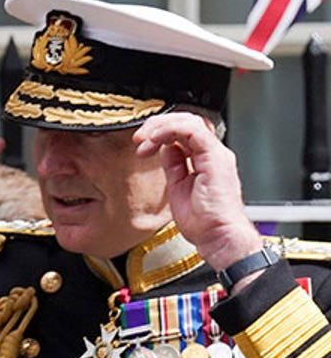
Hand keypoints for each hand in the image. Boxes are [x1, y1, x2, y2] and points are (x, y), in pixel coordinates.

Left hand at [134, 112, 262, 270]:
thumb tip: (165, 149)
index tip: (141, 145)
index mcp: (205, 160)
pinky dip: (170, 130)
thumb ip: (174, 165)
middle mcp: (212, 154)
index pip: (185, 131)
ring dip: (161, 126)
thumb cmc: (203, 221)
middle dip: (157, 125)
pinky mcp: (215, 158)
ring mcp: (215, 155)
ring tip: (143, 140)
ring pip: (190, 121)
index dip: (160, 132)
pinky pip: (193, 131)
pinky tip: (155, 141)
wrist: (218, 236)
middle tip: (139, 138)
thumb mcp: (178, 187)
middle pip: (187, 121)